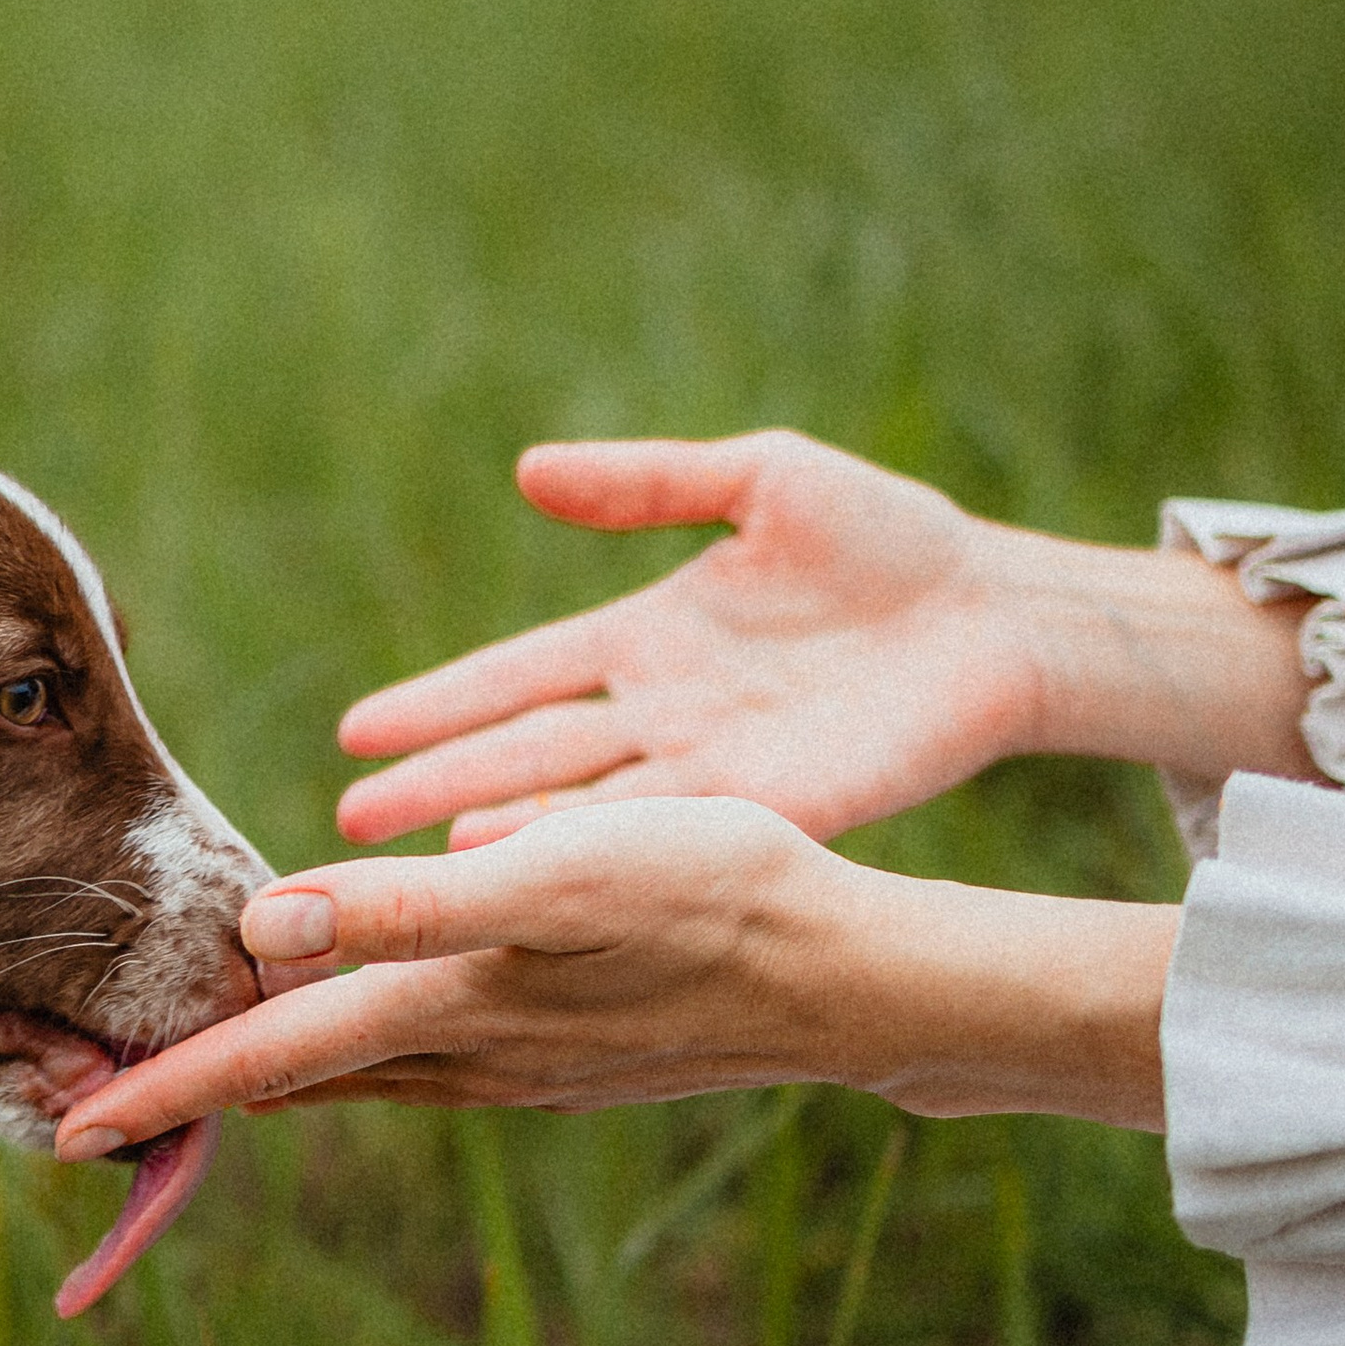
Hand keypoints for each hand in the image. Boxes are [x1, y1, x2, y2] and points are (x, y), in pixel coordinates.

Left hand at [51, 800, 1176, 1147]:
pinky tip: (336, 1023)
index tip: (57, 1130)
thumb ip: (407, 908)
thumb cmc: (707, 898)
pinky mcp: (551, 1053)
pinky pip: (409, 1063)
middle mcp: (459, 1057)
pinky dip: (340, 1054)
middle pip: (288, 1085)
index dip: (157, 1093)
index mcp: (440, 1011)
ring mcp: (508, 1066)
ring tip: (174, 1063)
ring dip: (257, 1077)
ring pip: (347, 1078)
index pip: (264, 1064)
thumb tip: (264, 930)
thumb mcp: (553, 879)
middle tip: (76, 1091)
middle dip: (185, 1092)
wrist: (842, 975)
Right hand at [332, 430, 1311, 849]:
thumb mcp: (761, 481)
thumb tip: (527, 472)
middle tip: (345, 824)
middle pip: (527, 754)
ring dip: (499, 834)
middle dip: (438, 786)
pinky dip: (597, 856)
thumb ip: (647, 485)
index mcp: (648, 636)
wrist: (999, 611)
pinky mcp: (771, 809)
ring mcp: (711, 769)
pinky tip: (534, 873)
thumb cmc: (889, 539)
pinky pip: (667, 836)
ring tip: (417, 860)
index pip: (518, 676)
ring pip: (581, 808)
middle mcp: (662, 713)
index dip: (440, 702)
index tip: (356, 731)